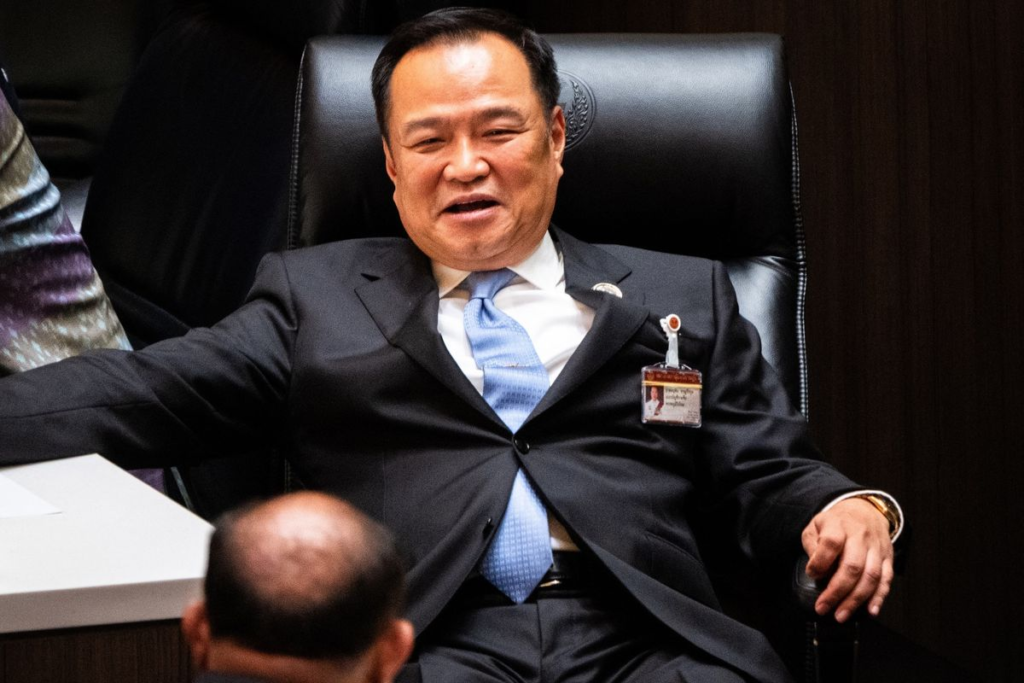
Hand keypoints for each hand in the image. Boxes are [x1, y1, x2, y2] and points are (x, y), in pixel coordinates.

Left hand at [801, 497, 893, 622]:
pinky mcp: (888, 558)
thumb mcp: (816, 525)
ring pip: (870, 577)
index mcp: (839, 525)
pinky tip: (870, 610)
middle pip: (852, 566)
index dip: (820, 562)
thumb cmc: (837, 522)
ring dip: (856, 600)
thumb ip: (812, 545)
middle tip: (824, 607)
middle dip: (837, 591)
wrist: (865, 511)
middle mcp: (860, 537)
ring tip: (842, 614)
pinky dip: (879, 598)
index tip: (812, 575)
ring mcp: (876, 548)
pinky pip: (886, 580)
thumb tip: (815, 570)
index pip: (831, 543)